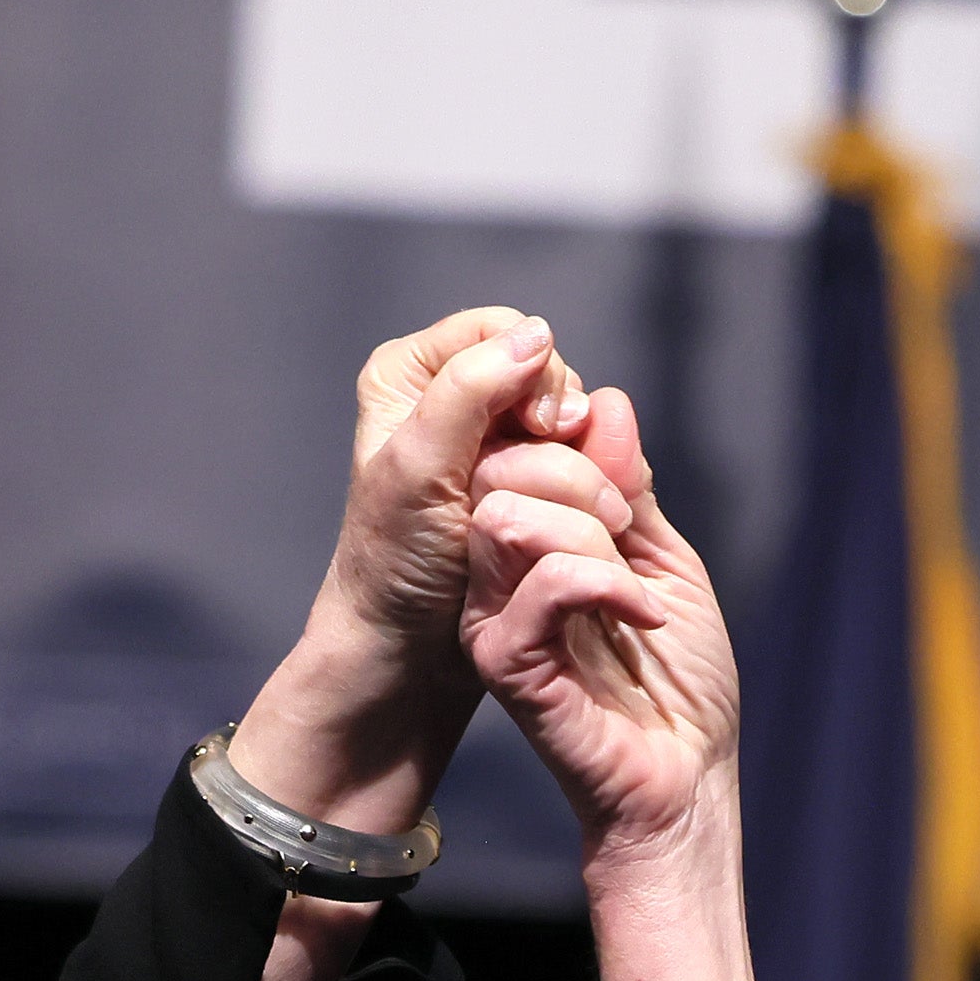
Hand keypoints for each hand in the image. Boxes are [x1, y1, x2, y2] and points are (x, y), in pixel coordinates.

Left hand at [229, 307, 591, 832]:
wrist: (405, 649)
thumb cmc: (398, 566)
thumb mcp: (420, 468)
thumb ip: (471, 391)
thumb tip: (537, 335)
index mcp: (408, 372)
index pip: (503, 331)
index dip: (536, 374)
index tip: (546, 429)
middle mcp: (444, 395)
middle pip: (542, 372)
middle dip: (558, 421)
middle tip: (551, 475)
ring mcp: (482, 440)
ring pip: (564, 419)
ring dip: (576, 460)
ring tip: (564, 509)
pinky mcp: (514, 482)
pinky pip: (571, 460)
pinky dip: (581, 485)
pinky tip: (572, 520)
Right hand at [462, 386, 740, 882]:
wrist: (687, 777)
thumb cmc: (678, 683)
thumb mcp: (663, 559)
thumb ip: (631, 487)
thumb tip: (605, 403)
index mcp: (528, 545)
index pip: (515, 446)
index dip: (572, 438)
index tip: (629, 488)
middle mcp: (496, 577)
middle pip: (501, 467)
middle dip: (581, 476)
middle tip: (630, 530)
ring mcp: (494, 619)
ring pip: (508, 515)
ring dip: (589, 532)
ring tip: (633, 583)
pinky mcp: (507, 663)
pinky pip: (542, 582)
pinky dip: (607, 582)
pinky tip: (643, 615)